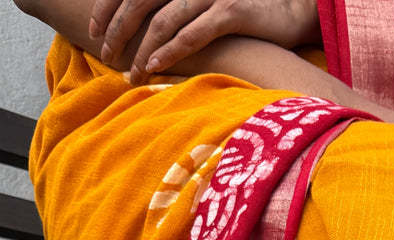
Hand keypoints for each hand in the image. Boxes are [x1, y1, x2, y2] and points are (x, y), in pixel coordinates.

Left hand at [89, 0, 319, 82]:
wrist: (295, 10)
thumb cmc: (249, 14)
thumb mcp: (207, 7)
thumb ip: (180, 12)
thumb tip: (149, 33)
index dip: (108, 7)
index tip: (94, 31)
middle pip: (138, 0)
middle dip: (117, 29)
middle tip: (107, 56)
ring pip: (162, 19)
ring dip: (141, 48)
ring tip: (131, 73)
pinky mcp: (231, 11)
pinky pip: (192, 33)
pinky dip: (170, 50)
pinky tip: (155, 65)